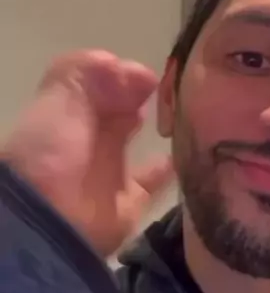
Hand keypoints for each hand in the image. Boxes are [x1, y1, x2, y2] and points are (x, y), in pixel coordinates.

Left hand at [0, 50, 173, 255]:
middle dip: (143, 95)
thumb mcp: (63, 96)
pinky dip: (173, 166)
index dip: (124, 72)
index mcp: (68, 108)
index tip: (155, 73)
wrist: (50, 221)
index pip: (99, 79)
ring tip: (188, 112)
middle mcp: (88, 135)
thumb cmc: (54, 151)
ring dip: (160, 125)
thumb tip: (145, 76)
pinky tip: (195, 150)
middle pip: (120, 107)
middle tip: (176, 90)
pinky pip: (155, 180)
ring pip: (137, 138)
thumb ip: (97, 73)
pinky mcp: (130, 201)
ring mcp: (108, 168)